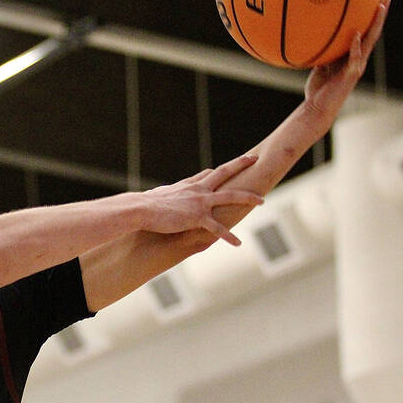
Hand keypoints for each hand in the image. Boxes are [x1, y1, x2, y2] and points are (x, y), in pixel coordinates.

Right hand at [139, 154, 262, 245]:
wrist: (141, 209)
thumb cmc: (145, 204)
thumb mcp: (159, 195)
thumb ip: (166, 194)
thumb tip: (160, 195)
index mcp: (188, 185)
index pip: (208, 174)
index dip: (220, 171)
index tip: (229, 167)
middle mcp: (198, 189)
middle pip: (224, 172)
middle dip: (241, 164)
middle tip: (255, 158)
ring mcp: (200, 202)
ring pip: (231, 196)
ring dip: (248, 198)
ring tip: (262, 201)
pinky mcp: (197, 218)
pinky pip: (218, 228)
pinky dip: (229, 236)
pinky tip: (238, 243)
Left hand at [305, 0, 389, 116]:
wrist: (317, 108)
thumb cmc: (319, 89)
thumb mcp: (321, 66)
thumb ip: (325, 53)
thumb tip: (316, 36)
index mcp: (352, 57)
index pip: (365, 34)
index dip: (370, 20)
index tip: (375, 2)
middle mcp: (358, 60)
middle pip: (372, 34)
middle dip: (380, 16)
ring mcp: (356, 67)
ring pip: (369, 42)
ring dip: (375, 25)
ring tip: (379, 9)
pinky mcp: (350, 75)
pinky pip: (354, 58)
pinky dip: (354, 46)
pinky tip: (355, 34)